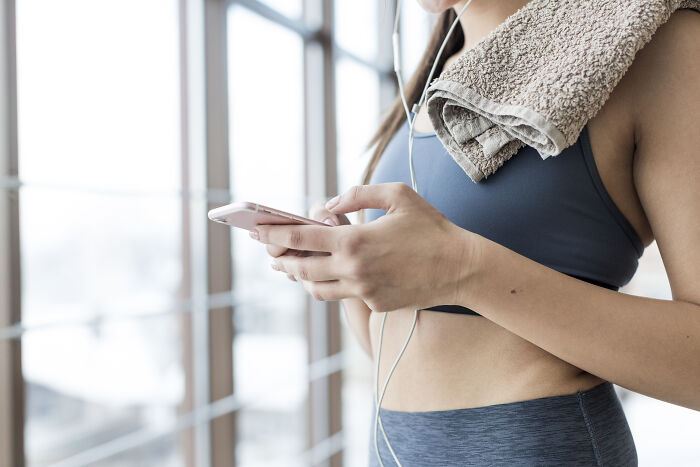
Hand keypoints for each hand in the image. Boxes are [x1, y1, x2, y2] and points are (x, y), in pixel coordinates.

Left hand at [251, 182, 482, 312]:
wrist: (461, 268)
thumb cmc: (431, 228)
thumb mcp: (397, 195)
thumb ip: (357, 194)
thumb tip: (327, 205)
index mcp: (354, 241)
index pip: (300, 239)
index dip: (273, 234)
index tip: (255, 230)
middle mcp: (353, 270)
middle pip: (301, 270)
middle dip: (281, 260)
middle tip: (269, 253)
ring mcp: (363, 291)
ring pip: (317, 289)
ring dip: (301, 278)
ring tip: (292, 268)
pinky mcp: (375, 304)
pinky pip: (344, 295)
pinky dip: (331, 284)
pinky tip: (329, 275)